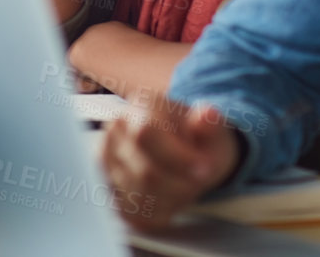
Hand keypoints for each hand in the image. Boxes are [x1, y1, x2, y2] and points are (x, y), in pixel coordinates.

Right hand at [100, 95, 240, 228]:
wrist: (186, 149)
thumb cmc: (198, 138)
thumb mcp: (212, 129)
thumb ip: (209, 124)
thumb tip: (206, 115)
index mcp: (141, 105)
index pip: (145, 133)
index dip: (175, 157)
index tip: (203, 170)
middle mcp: (117, 128)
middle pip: (143, 172)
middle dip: (179, 186)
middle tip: (199, 183)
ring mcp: (107, 156)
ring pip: (137, 195)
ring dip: (170, 201)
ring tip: (185, 188)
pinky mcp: (107, 183)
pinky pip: (131, 210)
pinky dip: (157, 213)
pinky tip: (171, 201)